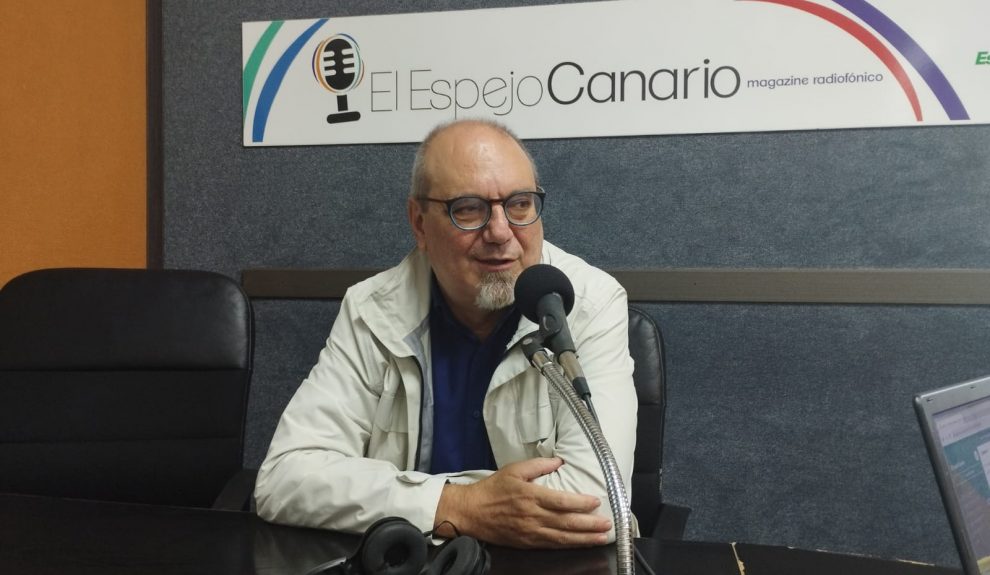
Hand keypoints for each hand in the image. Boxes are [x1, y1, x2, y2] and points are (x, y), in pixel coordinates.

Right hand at [433, 457, 611, 548]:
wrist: (471, 512)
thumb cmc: (493, 489)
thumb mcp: (514, 470)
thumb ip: (538, 465)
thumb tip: (559, 461)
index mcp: (530, 496)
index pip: (562, 501)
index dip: (581, 503)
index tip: (596, 501)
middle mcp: (533, 516)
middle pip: (566, 522)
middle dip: (590, 524)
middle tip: (608, 523)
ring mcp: (530, 532)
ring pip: (562, 538)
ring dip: (584, 538)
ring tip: (602, 537)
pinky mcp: (527, 543)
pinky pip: (552, 546)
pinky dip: (568, 545)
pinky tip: (581, 544)